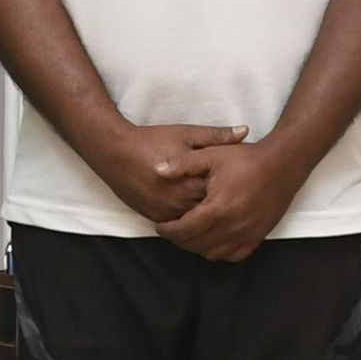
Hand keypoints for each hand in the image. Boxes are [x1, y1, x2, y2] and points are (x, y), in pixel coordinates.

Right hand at [83, 121, 247, 225]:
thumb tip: (245, 131)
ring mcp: (165, 212)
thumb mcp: (186, 134)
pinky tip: (199, 220)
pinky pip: (177, 228)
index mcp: (191, 180)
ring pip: (194, 224)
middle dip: (222, 208)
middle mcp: (179, 201)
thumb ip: (216, 135)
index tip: (246, 188)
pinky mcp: (153, 216)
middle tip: (238, 205)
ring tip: (221, 216)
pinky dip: (188, 225)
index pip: (222, 193)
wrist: (114, 152)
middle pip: (209, 212)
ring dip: (206, 220)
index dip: (235, 192)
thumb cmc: (151, 140)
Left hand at [154, 139, 308, 262]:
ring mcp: (247, 234)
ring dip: (197, 247)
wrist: (283, 164)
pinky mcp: (259, 236)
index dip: (168, 230)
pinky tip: (212, 240)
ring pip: (213, 253)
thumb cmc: (247, 158)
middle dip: (179, 239)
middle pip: (196, 244)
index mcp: (218, 208)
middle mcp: (232, 226)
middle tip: (171, 230)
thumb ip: (182, 164)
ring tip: (189, 234)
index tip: (160, 225)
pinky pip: (234, 255)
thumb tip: (157, 170)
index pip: (184, 230)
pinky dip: (219, 251)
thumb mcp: (211, 155)